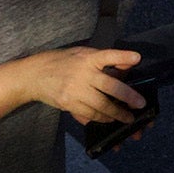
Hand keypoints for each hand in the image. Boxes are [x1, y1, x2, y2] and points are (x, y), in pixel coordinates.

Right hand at [19, 45, 149, 127]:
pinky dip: (101, 118)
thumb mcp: (82, 54)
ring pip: (101, 106)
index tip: (137, 58)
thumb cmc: (61, 62)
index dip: (123, 56)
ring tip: (127, 118)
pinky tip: (109, 119)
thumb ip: (104, 59)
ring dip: (116, 113)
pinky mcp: (68, 103)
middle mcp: (82, 74)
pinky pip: (89, 114)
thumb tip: (129, 65)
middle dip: (127, 97)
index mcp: (87, 58)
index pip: (107, 55)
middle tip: (140, 104)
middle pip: (109, 87)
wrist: (33, 75)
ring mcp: (74, 91)